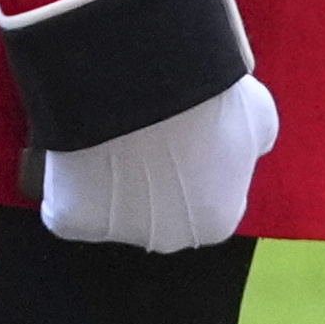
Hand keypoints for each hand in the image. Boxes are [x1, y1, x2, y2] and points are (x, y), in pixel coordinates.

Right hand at [37, 75, 274, 252]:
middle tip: (146, 130)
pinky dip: (68, 185)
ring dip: (110, 183)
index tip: (183, 135)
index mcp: (216, 221)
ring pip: (111, 209)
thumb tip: (245, 148)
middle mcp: (169, 238)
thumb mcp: (256, 116)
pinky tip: (77, 155)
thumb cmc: (207, 98)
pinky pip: (67, 206)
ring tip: (111, 134)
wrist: (141, 84)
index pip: (209, 201)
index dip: (196, 164)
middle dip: (153, 178)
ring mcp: (116, 232)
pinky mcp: (71, 219)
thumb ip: (253, 143)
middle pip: (158, 209)